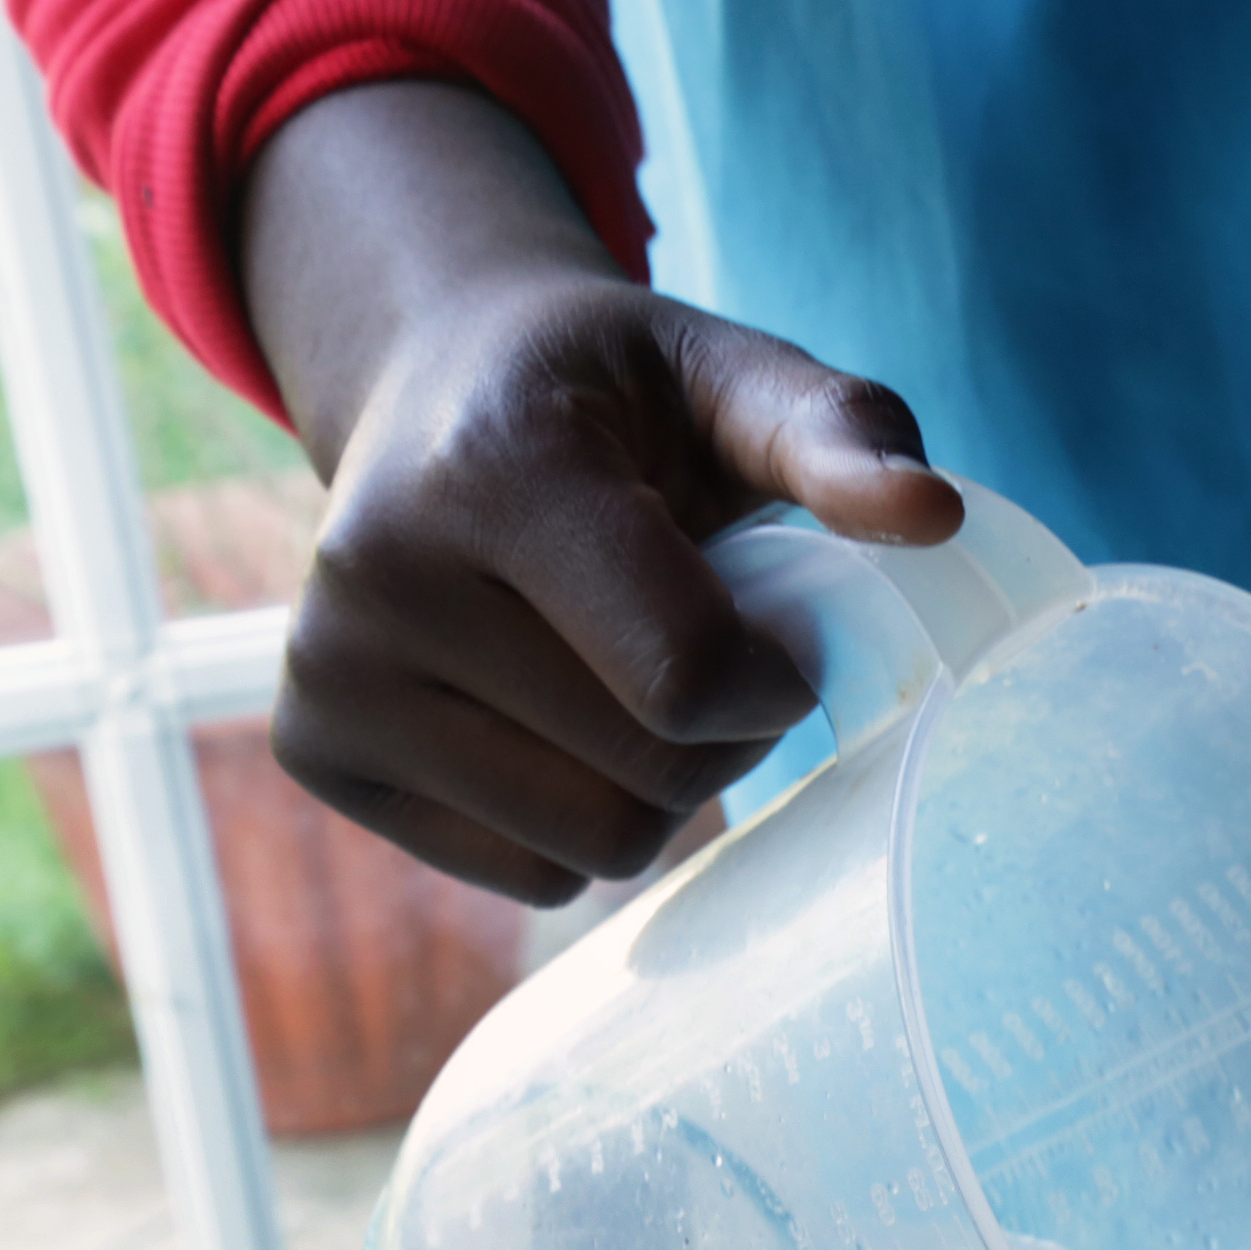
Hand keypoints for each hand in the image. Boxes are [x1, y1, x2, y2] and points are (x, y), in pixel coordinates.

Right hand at [242, 84, 963, 902]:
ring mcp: (329, 673)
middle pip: (651, 779)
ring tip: (621, 675)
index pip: (685, 678)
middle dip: (720, 734)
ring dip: (657, 790)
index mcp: (489, 470)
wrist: (434, 383)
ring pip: (595, 849)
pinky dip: (578, 822)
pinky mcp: (316, 751)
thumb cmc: (612, 397)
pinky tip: (552, 713)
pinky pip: (530, 876)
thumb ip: (838, 431)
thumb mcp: (728, 373)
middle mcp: (376, 573)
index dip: (774, 679)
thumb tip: (935, 516)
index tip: (775, 630)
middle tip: (694, 643)